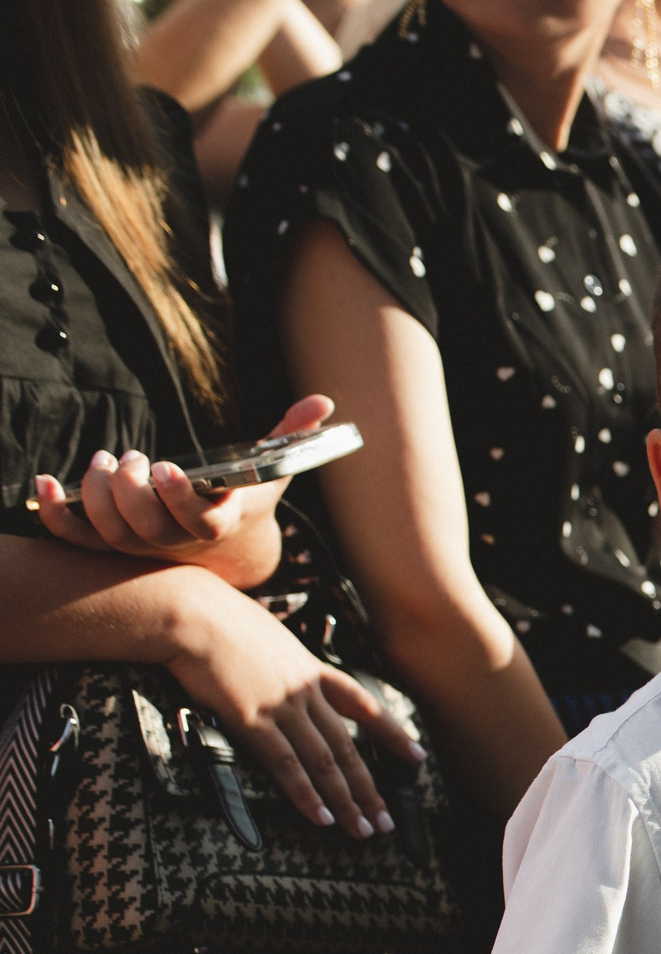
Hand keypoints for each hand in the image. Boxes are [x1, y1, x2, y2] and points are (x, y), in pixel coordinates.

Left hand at [34, 395, 331, 568]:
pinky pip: (78, 539)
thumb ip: (293, 434)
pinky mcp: (117, 547)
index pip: (199, 523)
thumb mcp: (273, 469)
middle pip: (146, 528)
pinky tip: (45, 483)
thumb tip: (322, 401)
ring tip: (104, 461)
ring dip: (96, 495)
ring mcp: (145, 548)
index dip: (177, 498)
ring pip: (111, 532)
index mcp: (219, 523)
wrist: (227, 551)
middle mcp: (178, 543)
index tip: (164, 467)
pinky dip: (56, 514)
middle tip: (133, 458)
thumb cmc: (246, 499)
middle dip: (130, 490)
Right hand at [163, 575, 423, 836]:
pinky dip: (307, 795)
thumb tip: (275, 666)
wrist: (190, 612)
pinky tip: (323, 817)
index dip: (392, 733)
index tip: (417, 754)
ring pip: (325, 762)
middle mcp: (305, 692)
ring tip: (363, 830)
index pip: (364, 705)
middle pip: (347, 747)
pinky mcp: (252, 721)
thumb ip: (279, 660)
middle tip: (385, 820)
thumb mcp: (264, 633)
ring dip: (346, 801)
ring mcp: (281, 707)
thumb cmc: (215, 618)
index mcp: (310, 668)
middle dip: (370, 788)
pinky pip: (287, 766)